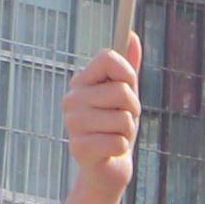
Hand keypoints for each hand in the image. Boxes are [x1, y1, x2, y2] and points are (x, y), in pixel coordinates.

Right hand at [61, 38, 141, 185]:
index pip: (108, 57)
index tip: (127, 89)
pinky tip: (110, 151)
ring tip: (115, 137)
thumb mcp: (126, 95)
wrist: (107, 168)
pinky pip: (118, 142)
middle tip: (122, 121)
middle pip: (122, 91)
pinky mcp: (78, 148)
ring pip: (123, 119)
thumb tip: (132, 35)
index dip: (128, 74)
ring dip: (128, 132)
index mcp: (81, 82)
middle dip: (133, 110)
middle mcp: (71, 99)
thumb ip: (128, 67)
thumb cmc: (116, 128)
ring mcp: (71, 123)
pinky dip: (122, 149)